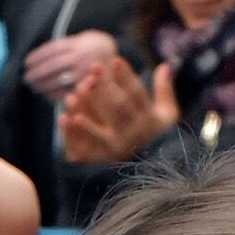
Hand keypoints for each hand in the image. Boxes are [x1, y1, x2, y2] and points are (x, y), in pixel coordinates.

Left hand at [21, 30, 121, 98]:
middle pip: (53, 65)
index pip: (53, 50)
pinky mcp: (91, 88)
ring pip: (59, 80)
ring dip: (43, 84)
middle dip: (37, 72)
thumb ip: (65, 47)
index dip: (38, 56)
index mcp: (79, 44)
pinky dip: (55, 95)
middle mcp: (83, 58)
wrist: (121, 63)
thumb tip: (37, 58)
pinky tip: (47, 95)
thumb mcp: (83, 41)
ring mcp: (87, 73)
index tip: (26, 62)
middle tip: (26, 77)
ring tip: (34, 86)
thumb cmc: (95, 51)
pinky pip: (69, 92)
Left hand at [56, 55, 175, 164]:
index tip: (115, 60)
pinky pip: (89, 145)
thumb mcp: (168, 115)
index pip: (138, 95)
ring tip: (76, 92)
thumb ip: (164, 90)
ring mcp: (119, 147)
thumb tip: (165, 65)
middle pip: (119, 107)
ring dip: (90, 108)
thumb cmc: (160, 137)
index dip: (127, 77)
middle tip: (94, 67)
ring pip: (104, 125)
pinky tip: (66, 117)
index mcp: (150, 120)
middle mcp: (135, 133)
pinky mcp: (105, 160)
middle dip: (107, 86)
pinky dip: (77, 132)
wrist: (155, 174)